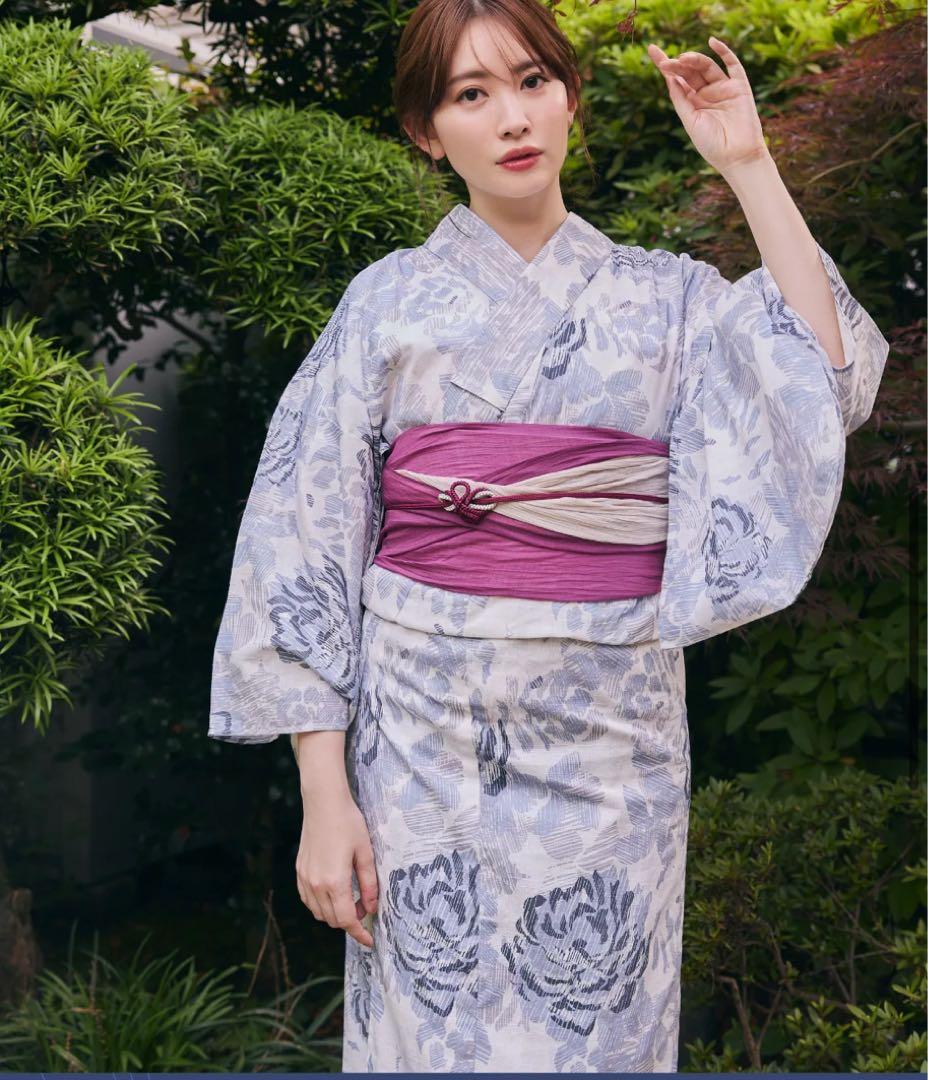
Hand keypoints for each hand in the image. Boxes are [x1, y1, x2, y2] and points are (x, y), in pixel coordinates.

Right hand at [296, 790, 378, 948]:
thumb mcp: (366, 853)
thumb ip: (369, 884)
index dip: (360, 934)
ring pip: (319, 913)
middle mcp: (316, 885)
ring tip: (351, 901)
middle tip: (365, 909)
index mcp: (335, 882)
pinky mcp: (300, 872)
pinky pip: (309, 900)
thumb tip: (372, 908)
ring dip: (335, 914)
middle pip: (333, 920)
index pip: (347, 920)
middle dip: (350, 922)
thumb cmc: (348, 824)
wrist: (323, 803)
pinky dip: (321, 905)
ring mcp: (305, 879)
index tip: (370, 940)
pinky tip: (334, 893)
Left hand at [646, 37, 769, 175]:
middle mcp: (707, 93)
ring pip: (707, 66)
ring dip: (695, 60)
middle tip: (666, 62)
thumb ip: (681, 99)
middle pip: (690, 71)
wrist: (736, 156)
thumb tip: (670, 78)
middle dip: (678, 64)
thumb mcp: (690, 121)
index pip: (677, 79)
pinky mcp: (739, 86)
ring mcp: (723, 88)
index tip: (652, 49)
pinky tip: (712, 42)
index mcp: (693, 103)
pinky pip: (732, 64)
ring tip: (683, 59)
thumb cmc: (711, 144)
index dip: (666, 65)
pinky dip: (724, 51)